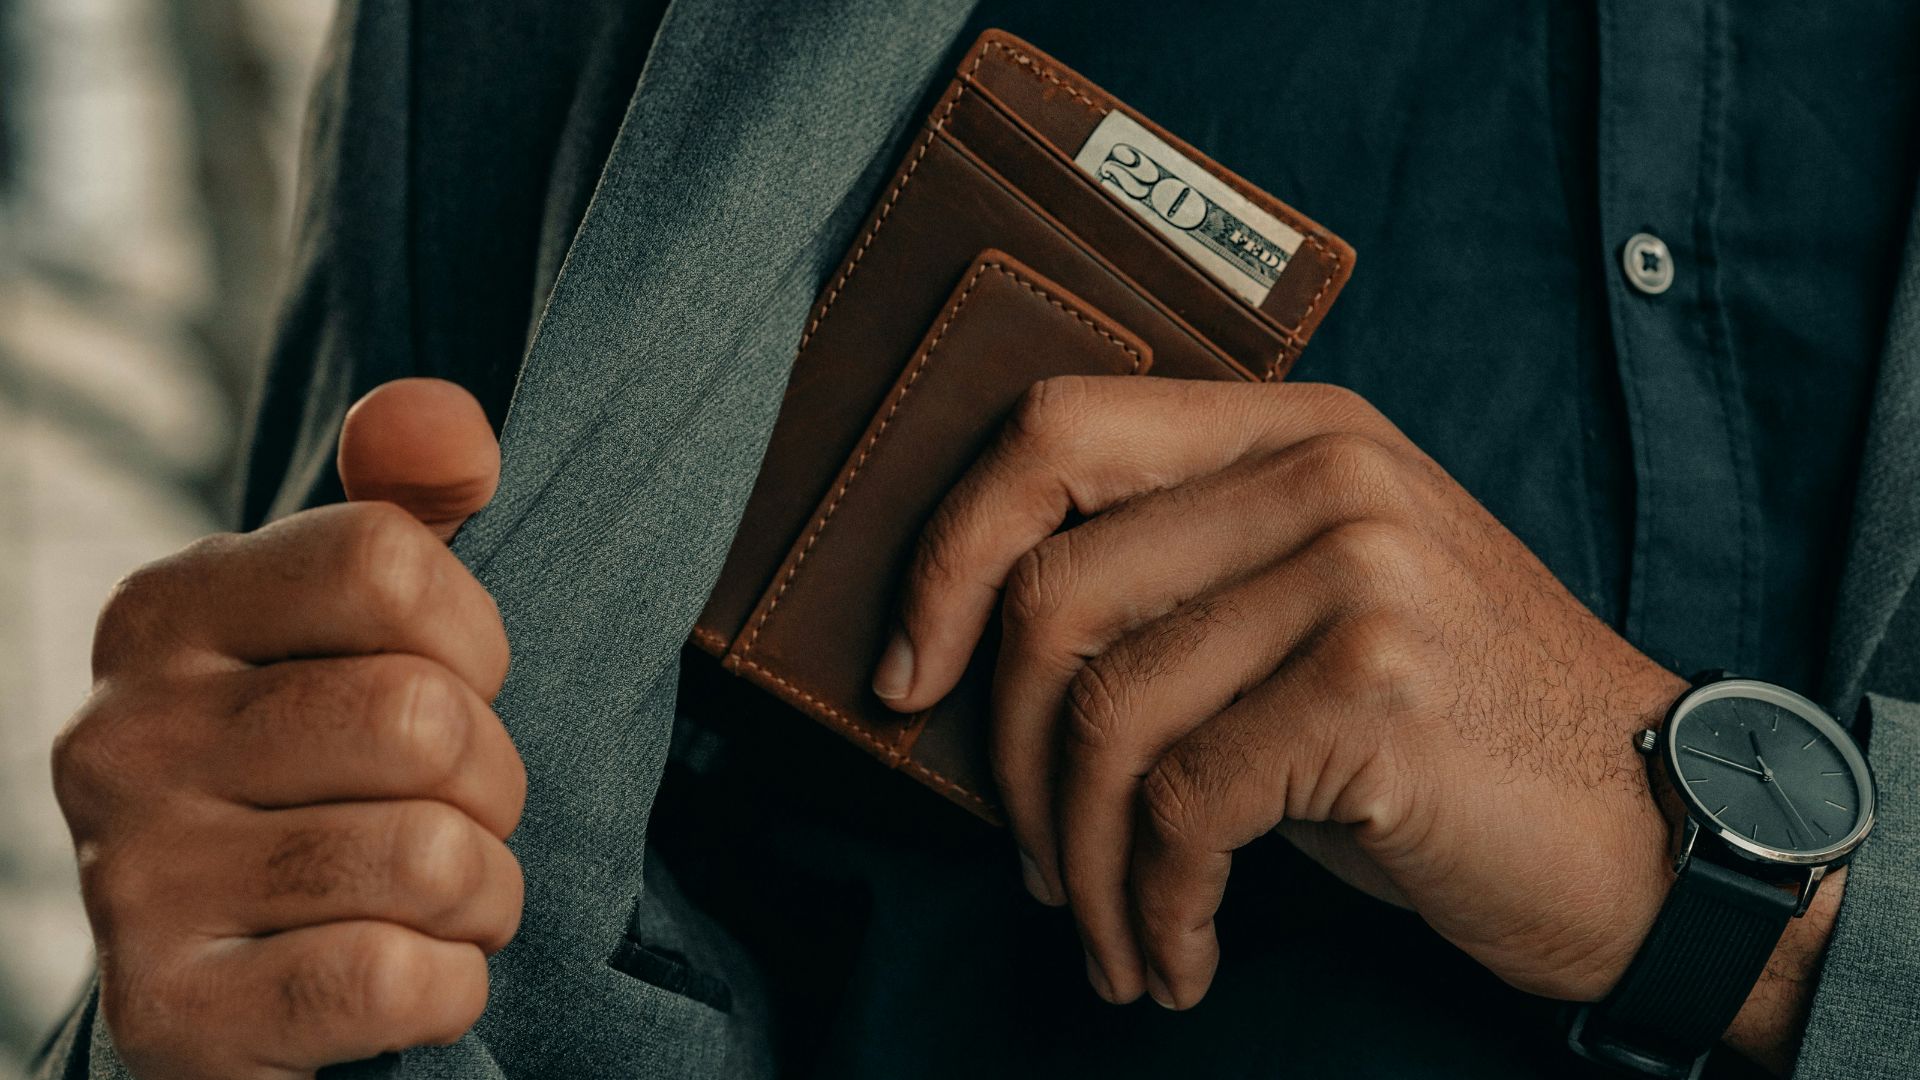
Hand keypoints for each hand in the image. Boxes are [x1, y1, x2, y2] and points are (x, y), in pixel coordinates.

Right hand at [52, 379, 522, 1078]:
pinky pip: (397, 981)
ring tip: (429, 894)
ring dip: (481, 889)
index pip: (389, 564)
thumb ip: (404, 506)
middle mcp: (119, 737)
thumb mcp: (354, 625)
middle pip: (424, 718)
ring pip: (430, 855)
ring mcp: (130, 882)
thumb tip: (446, 425)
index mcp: (164, 612)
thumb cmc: (324, 771)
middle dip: (491, 780)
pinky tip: (404, 975)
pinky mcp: (169, 1016)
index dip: (475, 640)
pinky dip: (448, 983)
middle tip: (450, 809)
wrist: (238, 973)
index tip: (454, 684)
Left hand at [876, 376, 1686, 1009]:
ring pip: (1105, 717)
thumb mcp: (1315, 616)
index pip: (1052, 431)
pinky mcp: (1374, 688)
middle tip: (1035, 862)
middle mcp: (1322, 475)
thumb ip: (1176, 588)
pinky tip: (1179, 958)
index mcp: (1291, 432)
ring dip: (1081, 864)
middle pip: (1054, 593)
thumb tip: (973, 660)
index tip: (908, 675)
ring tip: (1111, 937)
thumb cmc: (1453, 738)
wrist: (1656, 830)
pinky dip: (1154, 909)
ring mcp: (1354, 572)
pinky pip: (1182, 807)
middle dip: (1010, 761)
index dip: (948, 551)